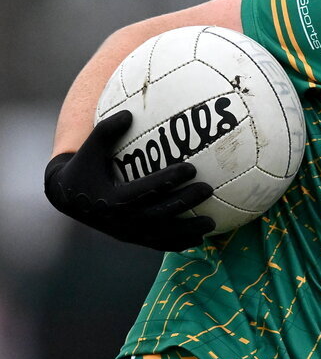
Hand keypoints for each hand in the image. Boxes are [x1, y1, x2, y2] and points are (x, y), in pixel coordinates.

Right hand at [44, 110, 215, 250]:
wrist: (69, 198)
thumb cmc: (85, 167)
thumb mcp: (90, 149)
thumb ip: (106, 131)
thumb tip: (128, 114)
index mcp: (112, 200)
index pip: (146, 190)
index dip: (169, 180)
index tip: (191, 168)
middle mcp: (121, 220)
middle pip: (159, 214)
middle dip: (185, 202)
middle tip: (208, 189)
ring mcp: (128, 233)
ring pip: (163, 235)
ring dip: (188, 230)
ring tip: (212, 222)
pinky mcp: (133, 239)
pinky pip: (160, 244)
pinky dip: (180, 243)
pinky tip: (201, 238)